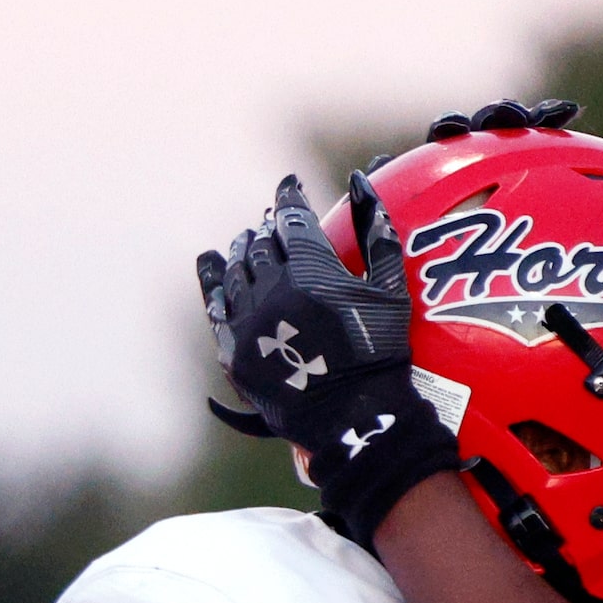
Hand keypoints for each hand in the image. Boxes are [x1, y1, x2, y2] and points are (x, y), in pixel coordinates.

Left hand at [194, 173, 455, 547]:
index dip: (289, 198)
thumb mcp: (390, 292)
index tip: (289, 185)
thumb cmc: (380, 355)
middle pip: (261, 244)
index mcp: (311, 272)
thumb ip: (377, 234)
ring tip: (247, 243)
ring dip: (241, 251)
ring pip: (234, 270)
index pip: (291, 219)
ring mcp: (249, 322)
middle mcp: (273, 291)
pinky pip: (215, 306)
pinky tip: (213, 265)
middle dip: (267, 229)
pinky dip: (213, 281)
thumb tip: (359, 182)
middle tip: (273, 225)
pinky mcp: (233, 351)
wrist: (355, 420)